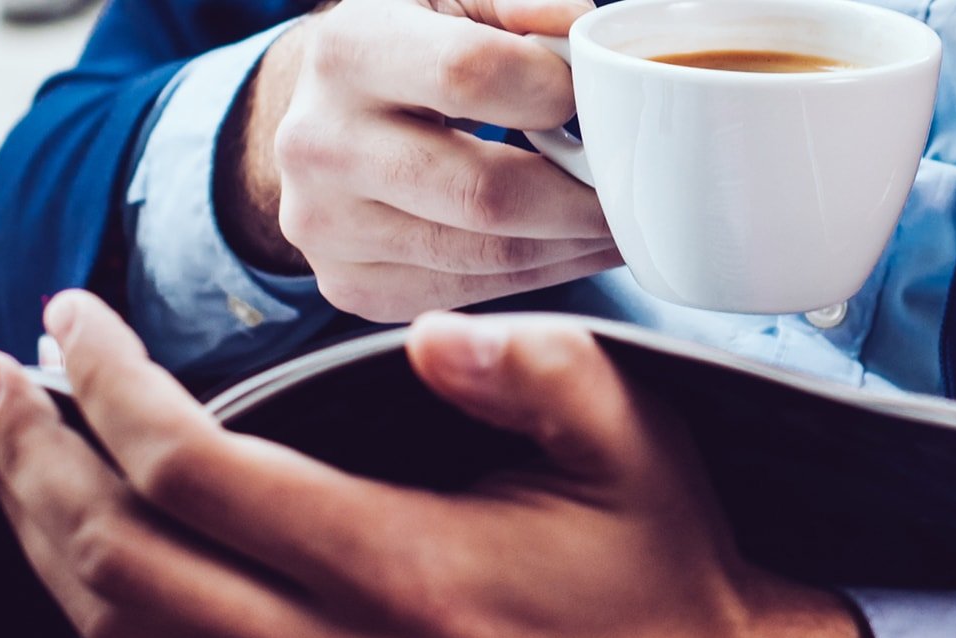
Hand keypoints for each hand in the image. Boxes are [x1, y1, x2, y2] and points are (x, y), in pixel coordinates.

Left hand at [0, 290, 862, 637]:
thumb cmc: (654, 576)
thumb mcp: (631, 448)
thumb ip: (536, 375)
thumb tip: (427, 337)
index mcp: (399, 571)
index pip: (192, 474)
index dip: (107, 386)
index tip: (73, 317)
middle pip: (115, 559)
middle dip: (26, 457)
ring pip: (117, 631)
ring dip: (38, 530)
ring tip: (7, 446)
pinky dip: (97, 597)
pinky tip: (84, 538)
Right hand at [220, 0, 620, 321]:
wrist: (319, 116)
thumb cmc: (408, 48)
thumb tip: (579, 27)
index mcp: (347, 48)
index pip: (470, 74)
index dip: (554, 89)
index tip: (594, 98)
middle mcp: (319, 143)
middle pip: (486, 192)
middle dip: (583, 196)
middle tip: (636, 187)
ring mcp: (328, 226)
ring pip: (486, 255)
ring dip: (573, 244)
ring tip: (618, 218)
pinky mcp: (349, 285)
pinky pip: (469, 293)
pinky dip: (538, 274)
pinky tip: (570, 246)